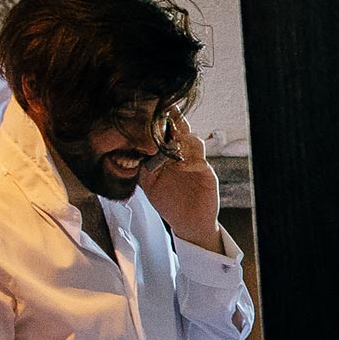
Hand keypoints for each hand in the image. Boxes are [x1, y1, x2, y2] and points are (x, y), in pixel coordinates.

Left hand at [136, 112, 220, 250]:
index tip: (151, 115)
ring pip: (196, 142)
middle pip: (184, 131)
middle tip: (165, 118)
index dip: (162, 123)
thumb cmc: (170, 203)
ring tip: (172, 142)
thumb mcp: (149, 184)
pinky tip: (179, 165)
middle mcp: (186, 156)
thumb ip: (142, 168)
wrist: (187, 224)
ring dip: (184, 140)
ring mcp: (198, 165)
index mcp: (171, 155)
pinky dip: (190, 162)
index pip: (168, 132)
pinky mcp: (208, 177)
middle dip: (176, 123)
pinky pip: (202, 163)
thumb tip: (131, 152)